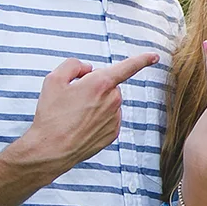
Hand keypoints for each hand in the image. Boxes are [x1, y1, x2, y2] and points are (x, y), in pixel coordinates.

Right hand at [11, 51, 159, 176]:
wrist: (52, 149)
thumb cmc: (52, 115)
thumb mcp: (54, 79)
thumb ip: (73, 65)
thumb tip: (88, 69)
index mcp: (101, 83)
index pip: (127, 67)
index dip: (142, 59)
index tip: (154, 56)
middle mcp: (113, 100)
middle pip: (108, 84)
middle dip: (94, 86)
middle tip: (73, 97)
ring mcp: (115, 117)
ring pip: (108, 102)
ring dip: (95, 103)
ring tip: (74, 114)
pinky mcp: (114, 132)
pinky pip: (108, 117)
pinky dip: (97, 118)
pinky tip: (81, 125)